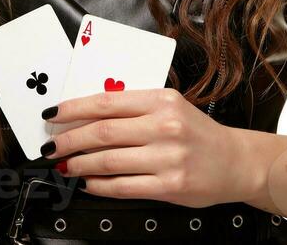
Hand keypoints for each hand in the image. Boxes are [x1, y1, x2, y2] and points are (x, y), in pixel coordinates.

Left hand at [38, 87, 250, 208]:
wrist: (235, 161)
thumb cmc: (198, 133)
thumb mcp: (170, 107)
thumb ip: (134, 109)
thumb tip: (86, 116)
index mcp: (162, 100)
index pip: (107, 102)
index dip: (74, 109)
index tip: (53, 115)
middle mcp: (165, 126)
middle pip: (103, 132)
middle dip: (69, 140)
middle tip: (51, 146)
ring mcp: (168, 157)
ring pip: (109, 160)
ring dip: (80, 164)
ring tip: (65, 165)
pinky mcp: (170, 186)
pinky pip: (123, 186)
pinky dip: (99, 185)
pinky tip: (88, 182)